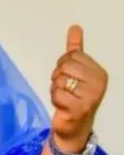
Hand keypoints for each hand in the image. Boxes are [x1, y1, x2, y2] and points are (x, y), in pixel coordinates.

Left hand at [50, 25, 107, 149]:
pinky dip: (54, 98)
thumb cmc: (74, 97)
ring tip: (65, 97)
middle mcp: (99, 83)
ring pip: (59, 79)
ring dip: (56, 88)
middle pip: (64, 66)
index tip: (70, 78)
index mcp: (99, 72)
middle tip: (65, 88)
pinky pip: (56, 93)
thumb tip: (75, 27)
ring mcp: (90, 96)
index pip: (71, 55)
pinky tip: (62, 105)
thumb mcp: (76, 71)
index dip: (63, 65)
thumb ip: (75, 49)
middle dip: (58, 76)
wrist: (74, 127)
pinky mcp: (79, 108)